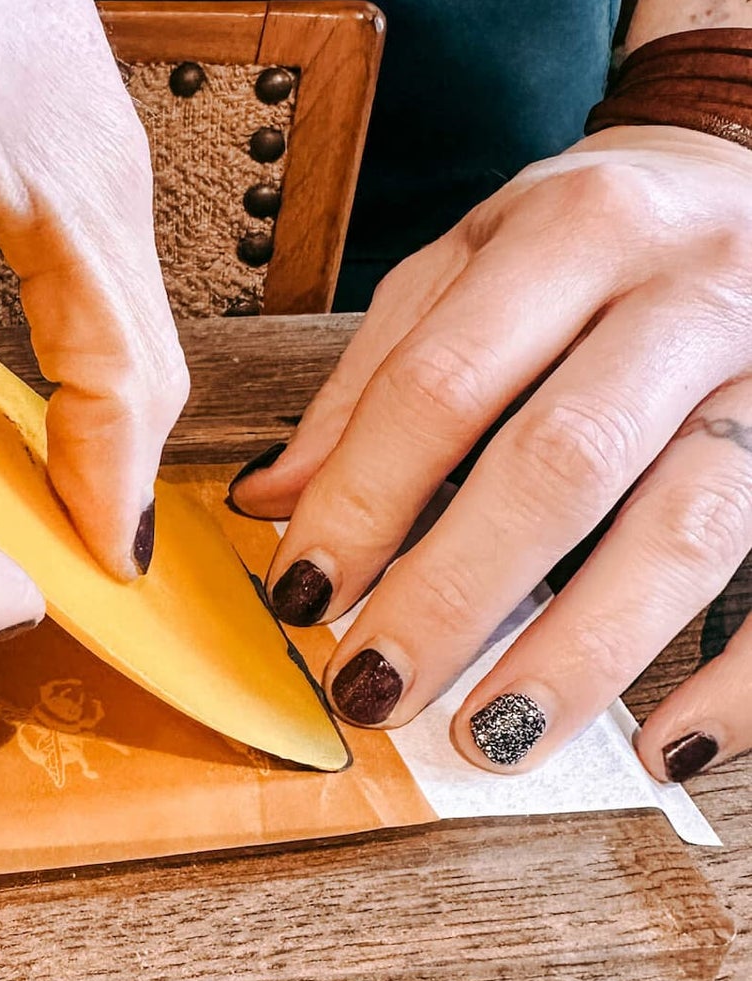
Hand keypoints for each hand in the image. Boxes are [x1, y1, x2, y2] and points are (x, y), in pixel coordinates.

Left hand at [230, 125, 751, 780]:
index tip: (302, 592)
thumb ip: (376, 375)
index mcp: (571, 232)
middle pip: (561, 460)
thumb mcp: (472, 258)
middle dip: (456, 589)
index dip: (362, 496)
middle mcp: (687, 293)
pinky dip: (738, 680)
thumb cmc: (596, 235)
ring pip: (688, 523)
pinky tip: (664, 748)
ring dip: (584, 649)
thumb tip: (274, 500)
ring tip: (494, 736)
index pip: (442, 381)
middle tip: (377, 685)